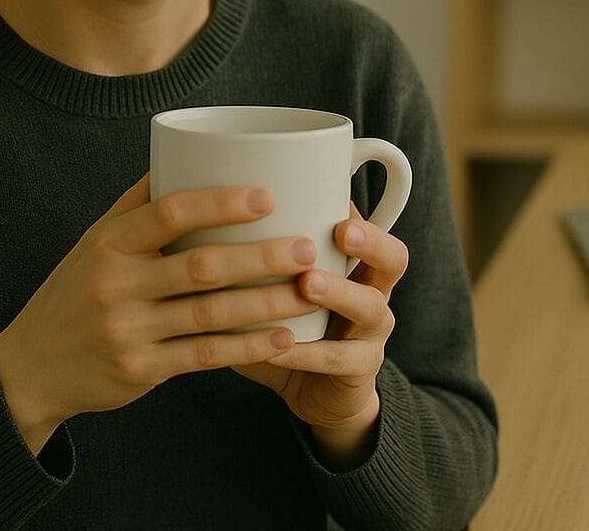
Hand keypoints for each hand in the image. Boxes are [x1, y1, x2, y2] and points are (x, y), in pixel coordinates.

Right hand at [0, 173, 309, 444]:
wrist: (31, 366)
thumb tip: (183, 153)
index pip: (169, 213)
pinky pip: (205, 357)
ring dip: (266, 303)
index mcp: (109, 242)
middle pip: (201, 265)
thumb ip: (137, 204)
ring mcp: (128, 330)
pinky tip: (284, 338)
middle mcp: (116, 283)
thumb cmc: (75, 291)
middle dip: (260, 256)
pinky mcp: (140, 370)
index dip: (220, 203)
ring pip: (211, 314)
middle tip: (307, 247)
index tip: (267, 195)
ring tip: (308, 290)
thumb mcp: (94, 242)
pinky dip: (248, 347)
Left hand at [230, 201, 408, 431]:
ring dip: (339, 292)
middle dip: (372, 241)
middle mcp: (372, 291)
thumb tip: (194, 215)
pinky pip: (340, 359)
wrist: (313, 394)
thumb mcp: (274, 284)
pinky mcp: (361, 371)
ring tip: (307, 283)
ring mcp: (372, 333)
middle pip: (394, 259)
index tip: (330, 193)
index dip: (356, 209)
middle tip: (341, 231)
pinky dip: (307, 352)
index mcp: (353, 263)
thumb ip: (252, 254)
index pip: (369, 224)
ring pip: (371, 308)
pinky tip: (278, 346)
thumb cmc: (286, 323)